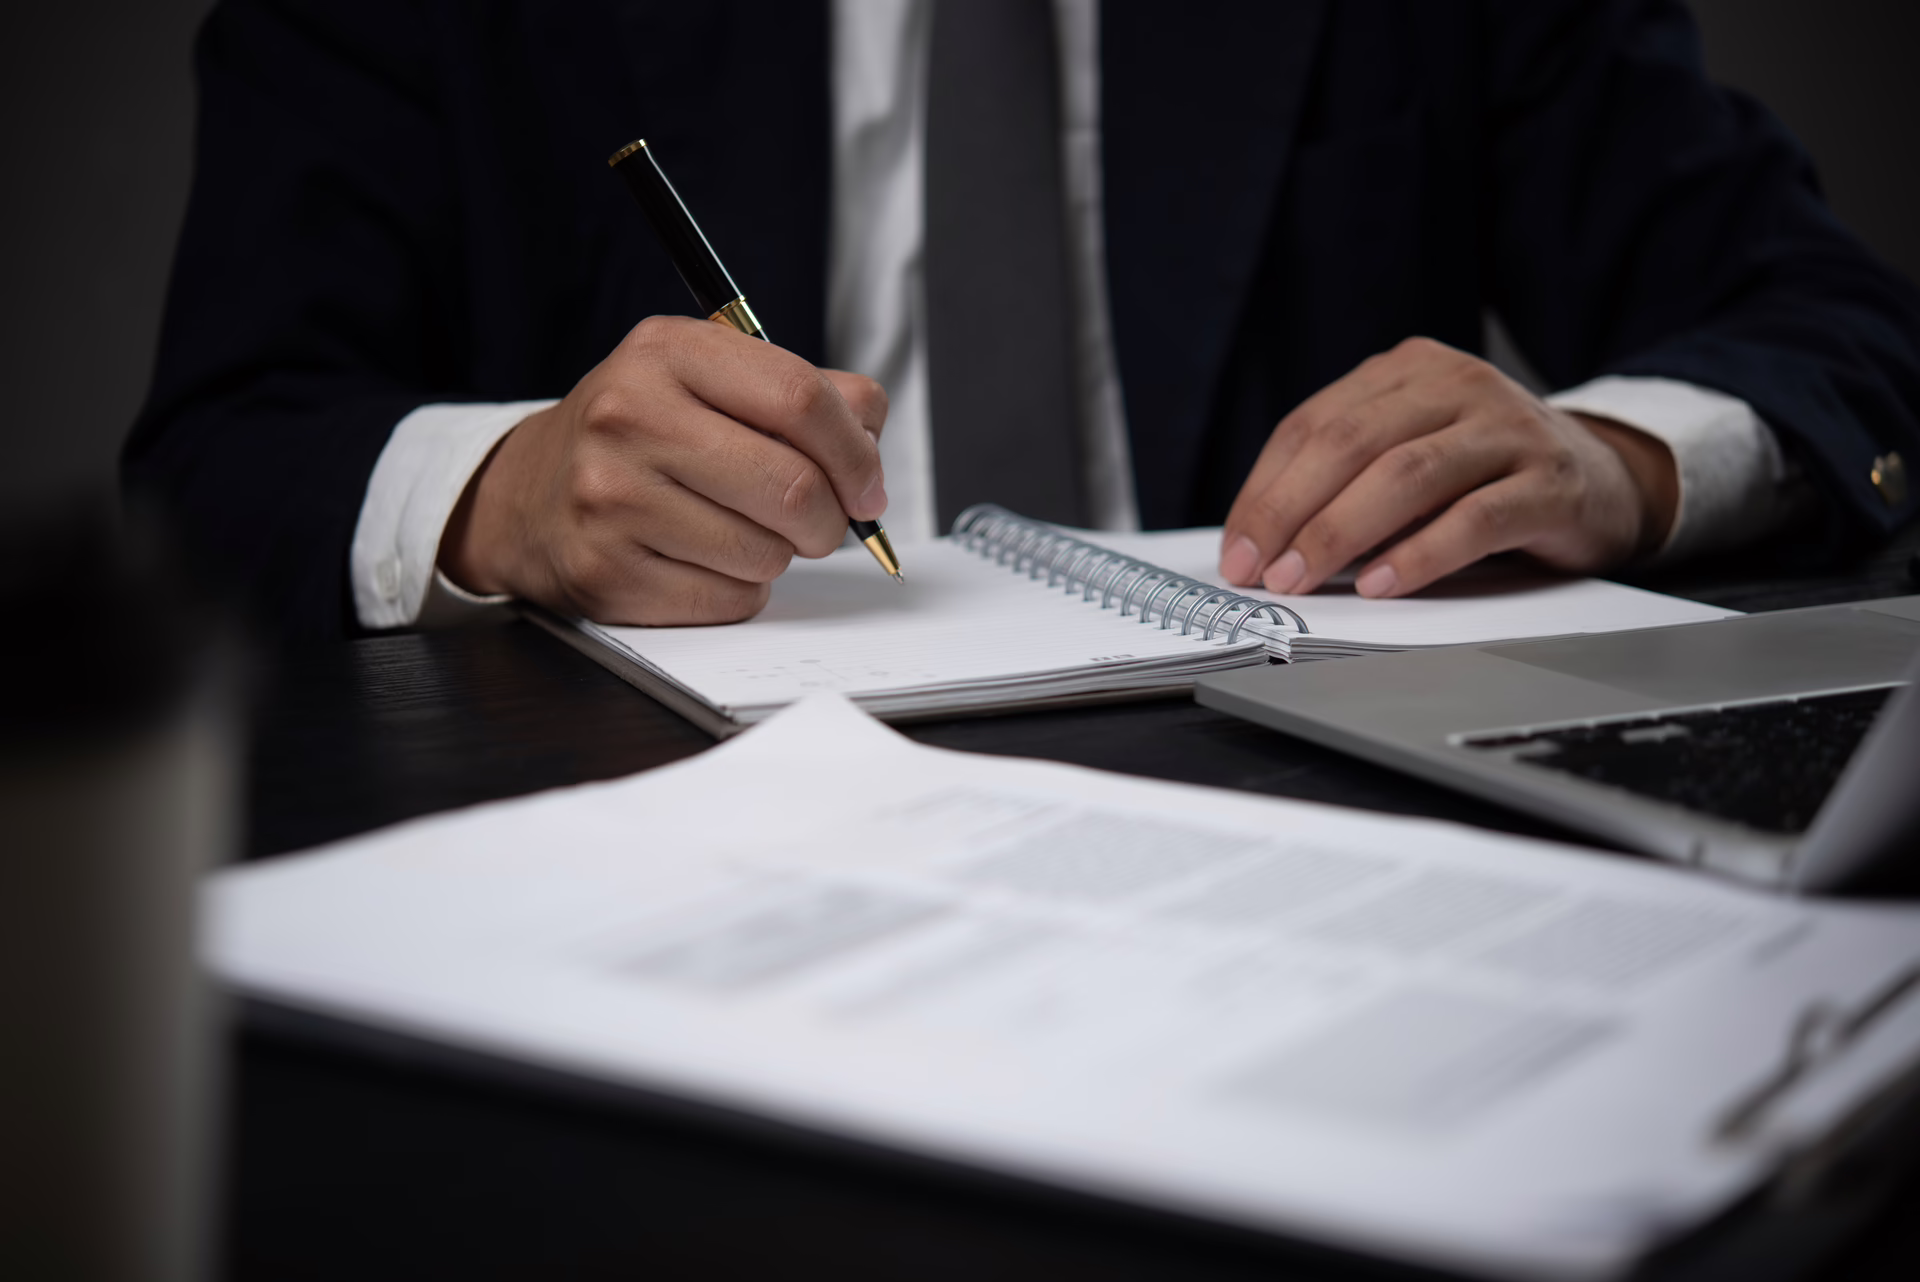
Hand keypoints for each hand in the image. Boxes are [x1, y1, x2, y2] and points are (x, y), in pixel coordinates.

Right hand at [439, 315, 888, 623]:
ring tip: (739, 530)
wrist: (531, 494)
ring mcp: (611, 498)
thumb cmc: (644, 435)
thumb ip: (805, 393)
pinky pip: (729, 598)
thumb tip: (871, 443)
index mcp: (668, 352)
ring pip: (766, 553)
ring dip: (777, 554)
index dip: (856, 453)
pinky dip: (739, 589)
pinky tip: (703, 560)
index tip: (868, 487)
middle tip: (820, 523)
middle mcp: (630, 417)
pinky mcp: (607, 572)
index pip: (801, 398)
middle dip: (829, 519)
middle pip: (793, 486)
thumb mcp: (710, 380)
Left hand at [1217, 338, 1678, 596]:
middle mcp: (1457, 384)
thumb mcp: (1410, 457)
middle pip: (1350, 444)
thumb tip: (1262, 544)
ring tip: (1303, 580)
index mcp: (1406, 370)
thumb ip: (1345, 482)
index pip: (1313, 426)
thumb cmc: (1484, 475)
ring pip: (1406, 475)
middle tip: (1259, 571)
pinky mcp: (1550, 481)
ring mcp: (1508, 428)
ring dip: (1341, 534)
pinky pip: (1475, 518)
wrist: (1605, 478)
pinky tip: (1384, 585)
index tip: (1237, 550)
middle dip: (1290, 513)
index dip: (1265, 491)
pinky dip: (1421, 554)